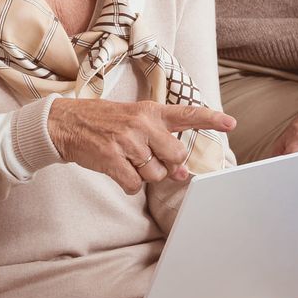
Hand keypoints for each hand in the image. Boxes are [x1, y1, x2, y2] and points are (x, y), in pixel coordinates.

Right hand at [46, 97, 235, 194]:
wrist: (66, 123)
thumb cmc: (104, 123)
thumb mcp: (134, 121)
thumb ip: (160, 141)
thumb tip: (182, 172)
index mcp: (150, 111)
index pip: (186, 115)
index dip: (211, 120)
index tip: (231, 123)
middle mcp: (142, 125)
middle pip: (176, 156)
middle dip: (166, 164)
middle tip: (147, 157)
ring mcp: (127, 142)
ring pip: (154, 174)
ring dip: (143, 174)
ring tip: (126, 159)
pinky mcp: (112, 159)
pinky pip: (134, 185)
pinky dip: (127, 183)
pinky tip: (116, 169)